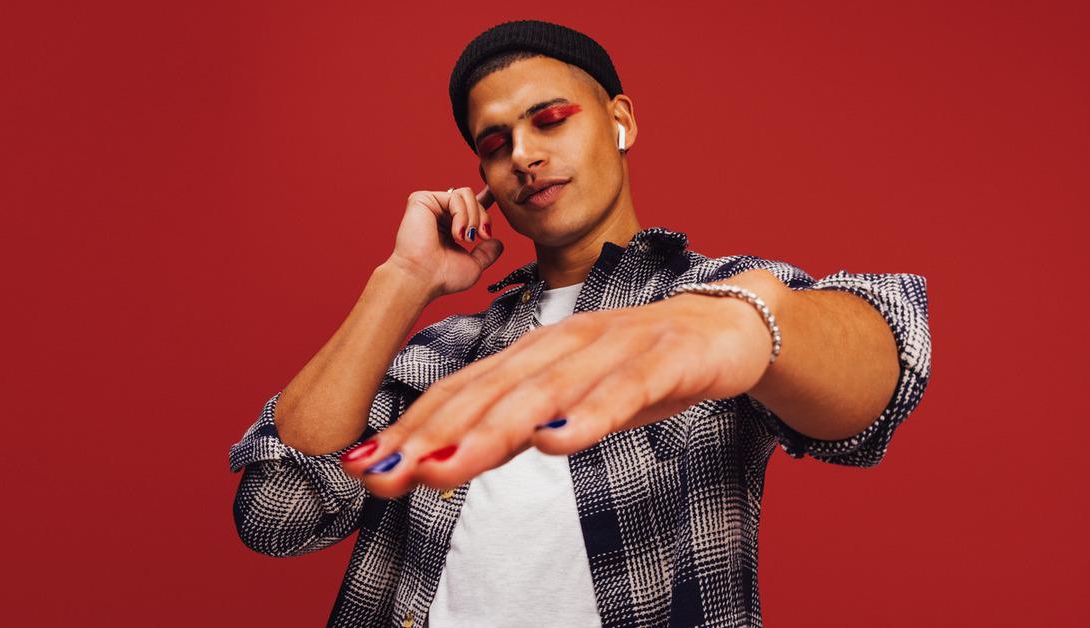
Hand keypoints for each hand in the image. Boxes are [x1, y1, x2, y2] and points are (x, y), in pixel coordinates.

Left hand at [339, 271, 783, 498]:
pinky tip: (561, 442)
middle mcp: (563, 345)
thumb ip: (519, 425)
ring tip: (445, 468)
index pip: (463, 393)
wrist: (726, 323)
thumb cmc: (640, 367)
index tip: (363, 464)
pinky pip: (625, 391)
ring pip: (545, 392)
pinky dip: (591, 414)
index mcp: (535, 354)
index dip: (412, 428)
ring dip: (492, 430)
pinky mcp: (664, 360)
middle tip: (382, 474)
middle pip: (489, 393)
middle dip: (430, 435)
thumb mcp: (573, 398)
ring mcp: (613, 348)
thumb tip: (448, 459)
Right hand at [387, 186, 502, 297]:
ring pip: (467, 194)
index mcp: (449, 226)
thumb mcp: (473, 265)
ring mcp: (431, 205)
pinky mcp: (422, 200)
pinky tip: (457, 234)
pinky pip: (455, 196)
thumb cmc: (442, 277)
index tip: (496, 198)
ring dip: (474, 218)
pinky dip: (463, 215)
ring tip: (466, 238)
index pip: (470, 206)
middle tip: (481, 237)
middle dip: (483, 217)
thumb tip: (498, 242)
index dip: (486, 199)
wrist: (422, 279)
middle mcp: (439, 213)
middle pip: (473, 199)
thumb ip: (487, 252)